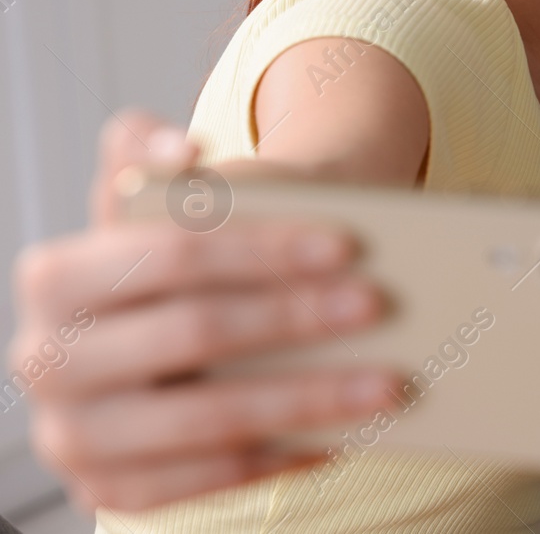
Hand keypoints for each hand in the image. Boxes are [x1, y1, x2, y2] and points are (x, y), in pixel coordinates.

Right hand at [7, 111, 398, 512]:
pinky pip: (211, 480)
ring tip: (389, 383)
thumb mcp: (165, 199)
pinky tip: (348, 435)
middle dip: (296, 318)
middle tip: (379, 305)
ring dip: (310, 399)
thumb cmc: (186, 254)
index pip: (172, 254)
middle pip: (195, 333)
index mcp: (57, 277)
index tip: (347, 244)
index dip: (262, 249)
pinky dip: (285, 456)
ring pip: (210, 419)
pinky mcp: (112, 487)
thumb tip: (180, 153)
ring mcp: (75, 434)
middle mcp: (49, 360)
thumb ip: (148, 154)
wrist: (165, 326)